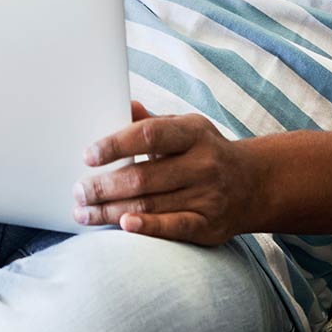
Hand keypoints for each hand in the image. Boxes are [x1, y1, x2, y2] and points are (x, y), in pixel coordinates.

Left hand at [72, 100, 262, 246]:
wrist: (253, 183)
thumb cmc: (207, 152)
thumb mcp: (186, 128)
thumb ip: (154, 122)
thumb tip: (124, 104)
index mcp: (194, 133)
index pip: (150, 135)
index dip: (116, 145)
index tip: (88, 156)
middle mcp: (203, 164)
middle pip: (144, 177)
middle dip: (104, 186)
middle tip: (78, 191)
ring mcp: (208, 196)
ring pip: (151, 205)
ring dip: (111, 210)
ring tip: (84, 212)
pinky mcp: (209, 225)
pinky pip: (174, 228)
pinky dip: (148, 227)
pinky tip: (123, 226)